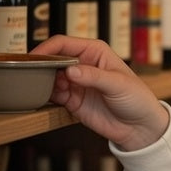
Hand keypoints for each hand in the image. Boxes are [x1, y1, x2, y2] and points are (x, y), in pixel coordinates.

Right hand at [32, 35, 169, 151]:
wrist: (140, 127)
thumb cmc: (137, 99)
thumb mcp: (118, 84)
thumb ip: (94, 76)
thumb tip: (70, 71)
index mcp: (95, 52)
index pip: (64, 43)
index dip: (47, 48)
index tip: (34, 57)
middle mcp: (82, 64)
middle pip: (52, 58)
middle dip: (40, 64)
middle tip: (29, 72)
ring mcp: (76, 83)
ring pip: (49, 76)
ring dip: (42, 80)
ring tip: (39, 86)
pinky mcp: (72, 100)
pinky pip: (52, 94)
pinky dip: (45, 94)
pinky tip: (44, 96)